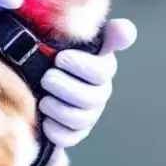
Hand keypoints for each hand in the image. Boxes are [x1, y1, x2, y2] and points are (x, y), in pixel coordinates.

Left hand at [37, 19, 136, 147]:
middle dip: (63, 86)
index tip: (60, 58)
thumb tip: (124, 28)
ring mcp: (89, 115)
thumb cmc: (60, 56)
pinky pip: (68, 137)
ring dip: (56, 107)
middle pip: (91, 97)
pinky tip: (44, 118)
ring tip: (43, 98)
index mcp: (102, 68)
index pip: (102, 71)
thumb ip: (104, 33)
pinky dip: (53, 128)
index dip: (80, 66)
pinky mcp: (74, 133)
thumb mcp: (78, 39)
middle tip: (47, 77)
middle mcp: (100, 92)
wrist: (40, 82)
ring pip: (79, 118)